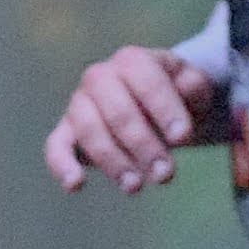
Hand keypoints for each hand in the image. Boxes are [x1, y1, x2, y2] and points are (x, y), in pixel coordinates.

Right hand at [48, 43, 218, 192]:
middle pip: (117, 111)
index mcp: (132, 61)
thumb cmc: (175, 96)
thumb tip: (185, 93)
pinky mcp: (66, 132)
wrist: (153, 106)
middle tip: (166, 174)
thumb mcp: (192, 86)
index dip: (165, 109)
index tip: (183, 138)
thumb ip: (193, 86)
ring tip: (136, 187)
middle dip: (143, 145)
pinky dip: (62, 165)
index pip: (146, 81)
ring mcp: (79, 104)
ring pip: (89, 131)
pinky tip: (75, 185)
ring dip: (113, 162)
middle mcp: (99, 77)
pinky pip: (56, 146)